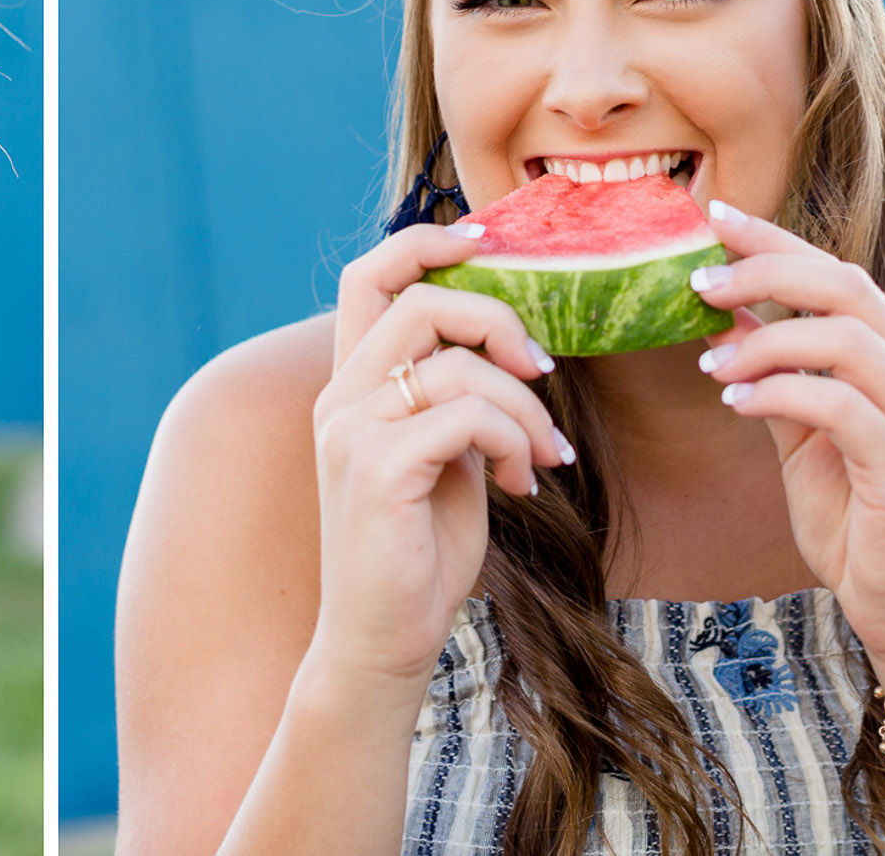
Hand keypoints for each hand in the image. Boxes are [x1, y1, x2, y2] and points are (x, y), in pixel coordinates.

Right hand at [310, 221, 569, 688]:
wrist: (380, 642)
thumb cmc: (419, 554)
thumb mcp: (445, 459)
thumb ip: (458, 401)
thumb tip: (511, 353)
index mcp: (350, 386)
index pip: (367, 277)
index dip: (423, 242)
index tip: (485, 241)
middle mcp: (340, 397)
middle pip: (423, 301)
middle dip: (501, 322)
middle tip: (541, 373)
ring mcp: (350, 430)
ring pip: (458, 364)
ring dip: (527, 407)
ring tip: (545, 457)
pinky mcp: (376, 468)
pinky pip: (467, 417)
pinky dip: (515, 442)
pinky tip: (523, 485)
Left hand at [693, 202, 884, 664]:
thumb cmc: (854, 521)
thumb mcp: (798, 434)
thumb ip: (772, 372)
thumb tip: (725, 309)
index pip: (839, 275)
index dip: (777, 240)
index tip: (714, 216)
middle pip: (849, 288)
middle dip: (768, 271)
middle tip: (698, 280)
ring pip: (849, 340)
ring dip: (766, 340)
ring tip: (710, 362)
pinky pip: (843, 408)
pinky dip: (781, 393)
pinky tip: (735, 400)